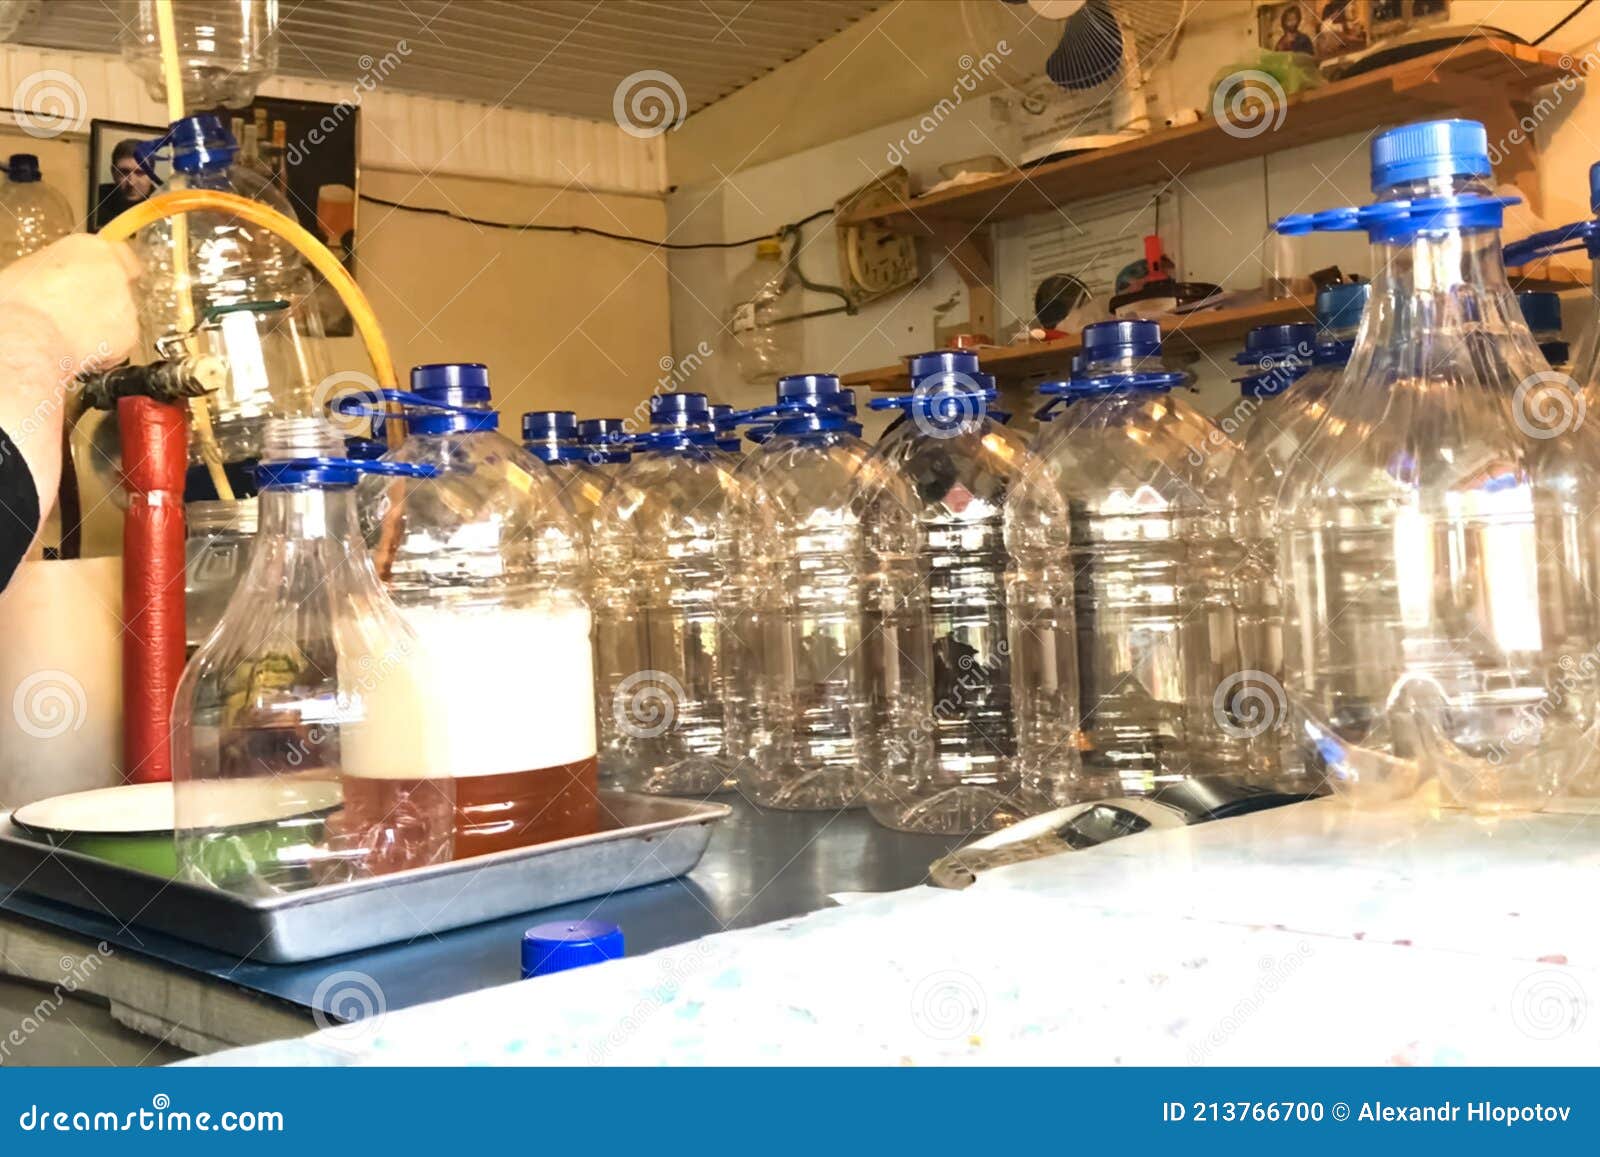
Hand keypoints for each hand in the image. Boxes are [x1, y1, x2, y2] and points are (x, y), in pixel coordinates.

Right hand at [0, 234, 141, 371]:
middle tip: (77, 311)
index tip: (109, 275)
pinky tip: (81, 345)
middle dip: (104, 299)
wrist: (32, 334)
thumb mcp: (36, 267)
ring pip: (120, 315)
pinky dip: (106, 346)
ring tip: (72, 331)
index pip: (121, 252)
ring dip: (104, 323)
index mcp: (91, 249)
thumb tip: (64, 278)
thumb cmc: (23, 300)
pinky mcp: (130, 333)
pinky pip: (120, 341)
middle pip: (119, 287)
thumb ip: (64, 269)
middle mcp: (115, 273)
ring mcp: (126, 304)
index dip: (114, 267)